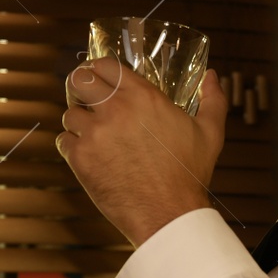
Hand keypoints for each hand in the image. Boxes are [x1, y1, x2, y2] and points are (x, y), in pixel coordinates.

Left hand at [56, 57, 227, 245]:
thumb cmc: (189, 175)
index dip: (99, 69)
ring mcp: (95, 133)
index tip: (101, 79)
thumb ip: (212, 99)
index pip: (105, 64)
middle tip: (87, 100)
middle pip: (78, 80)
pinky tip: (89, 154)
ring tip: (92, 134)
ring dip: (79, 122)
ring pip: (69, 113)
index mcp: (143, 96)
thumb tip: (213, 77)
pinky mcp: (82, 158)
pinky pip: (64, 141)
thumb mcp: (210, 133)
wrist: (169, 213)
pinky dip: (72, 146)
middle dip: (80, 87)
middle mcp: (115, 109)